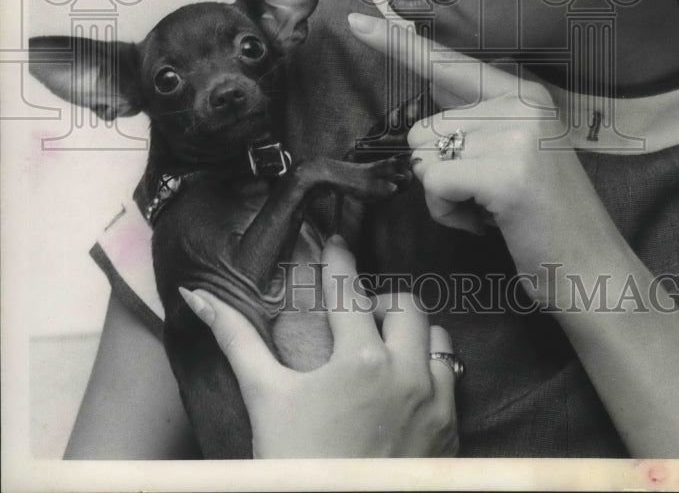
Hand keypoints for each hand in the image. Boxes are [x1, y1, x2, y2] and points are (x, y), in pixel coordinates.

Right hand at [181, 235, 458, 457]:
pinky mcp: (450, 432)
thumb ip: (237, 339)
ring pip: (437, 337)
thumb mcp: (265, 397)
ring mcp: (434, 403)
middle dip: (380, 302)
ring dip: (412, 335)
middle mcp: (406, 373)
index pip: (350, 289)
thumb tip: (198, 296)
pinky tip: (405, 384)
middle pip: (405, 304)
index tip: (335, 241)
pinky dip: (432, 371)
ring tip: (383, 348)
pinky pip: (453, 379)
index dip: (339, 259)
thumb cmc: (295, 463)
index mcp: (359, 358)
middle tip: (356, 316)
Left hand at [347, 9, 620, 306]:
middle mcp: (521, 103)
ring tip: (491, 208)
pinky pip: (434, 184)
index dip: (397, 44)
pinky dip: (448, 213)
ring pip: (424, 156)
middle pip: (424, 127)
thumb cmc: (543, 218)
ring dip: (444, 195)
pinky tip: (488, 223)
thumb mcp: (516, 153)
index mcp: (523, 93)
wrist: (594, 271)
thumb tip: (427, 101)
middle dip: (441, 171)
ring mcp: (516, 135)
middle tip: (488, 196)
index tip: (356, 21)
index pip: (448, 62)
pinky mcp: (506, 173)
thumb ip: (475, 122)